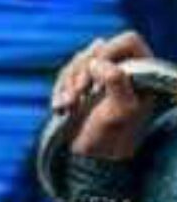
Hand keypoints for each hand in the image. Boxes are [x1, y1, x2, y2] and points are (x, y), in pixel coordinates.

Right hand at [52, 30, 156, 159]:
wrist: (92, 160)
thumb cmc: (113, 137)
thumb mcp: (122, 110)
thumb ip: (116, 81)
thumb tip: (97, 62)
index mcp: (142, 69)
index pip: (126, 41)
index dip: (107, 52)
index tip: (93, 74)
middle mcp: (122, 68)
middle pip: (97, 50)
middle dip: (81, 73)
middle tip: (76, 96)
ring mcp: (99, 77)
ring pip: (78, 63)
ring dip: (66, 84)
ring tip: (65, 108)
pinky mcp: (80, 87)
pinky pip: (64, 77)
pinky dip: (58, 91)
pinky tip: (59, 110)